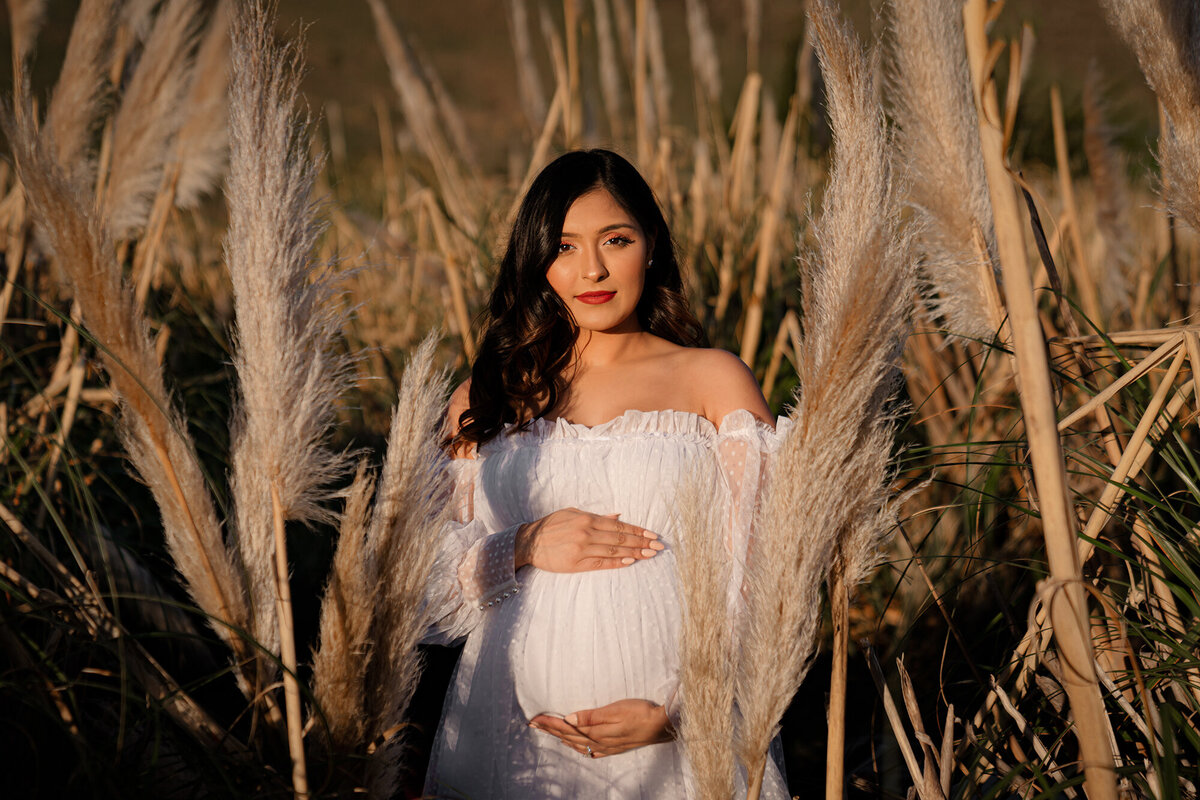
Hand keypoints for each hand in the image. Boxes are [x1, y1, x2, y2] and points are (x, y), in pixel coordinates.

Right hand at [514, 508, 662, 572]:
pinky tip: (629, 562)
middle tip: (658, 546)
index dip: (637, 530)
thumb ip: (596, 516)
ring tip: (650, 554)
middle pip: (620, 538)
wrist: (530, 541)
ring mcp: (582, 549)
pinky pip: (601, 563)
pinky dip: (616, 562)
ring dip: (634, 553)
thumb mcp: (572, 513)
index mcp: (587, 519)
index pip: (619, 526)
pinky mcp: (577, 563)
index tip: (652, 534)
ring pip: (614, 550)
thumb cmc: (551, 526)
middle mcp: (587, 533)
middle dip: (641, 542)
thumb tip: (618, 516)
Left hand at [529, 699, 672, 757]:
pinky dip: (577, 746)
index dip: (549, 723)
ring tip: (548, 732)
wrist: (661, 726)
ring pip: (576, 743)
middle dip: (550, 730)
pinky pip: (589, 750)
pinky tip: (575, 745)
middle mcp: (598, 742)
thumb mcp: (615, 710)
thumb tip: (568, 718)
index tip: (534, 719)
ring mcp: (606, 746)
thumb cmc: (639, 713)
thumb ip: (591, 716)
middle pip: (568, 736)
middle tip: (533, 724)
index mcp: (596, 732)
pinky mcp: (613, 747)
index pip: (566, 727)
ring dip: (560, 737)